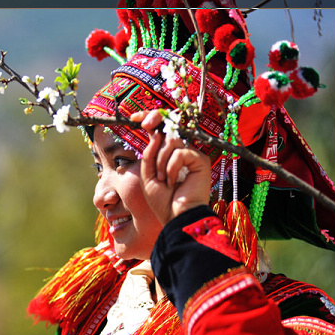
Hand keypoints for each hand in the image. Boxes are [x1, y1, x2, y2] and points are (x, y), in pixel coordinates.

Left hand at [131, 110, 211, 224]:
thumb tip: (155, 133)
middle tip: (146, 134)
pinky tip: (173, 181)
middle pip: (167, 129)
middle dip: (154, 133)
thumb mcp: (147, 175)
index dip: (150, 118)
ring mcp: (191, 155)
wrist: (176, 216)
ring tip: (163, 179)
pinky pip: (180, 152)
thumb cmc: (163, 200)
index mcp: (168, 154)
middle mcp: (181, 151)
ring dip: (160, 161)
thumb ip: (149, 154)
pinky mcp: (200, 160)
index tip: (134, 118)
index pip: (161, 130)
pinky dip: (171, 167)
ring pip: (171, 141)